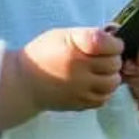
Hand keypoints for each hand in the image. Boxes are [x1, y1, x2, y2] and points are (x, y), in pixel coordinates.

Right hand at [0, 26, 123, 131]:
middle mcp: (79, 69)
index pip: (110, 44)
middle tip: (104, 57)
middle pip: (114, 64)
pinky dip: (103, 91)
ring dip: (111, 76)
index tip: (111, 43)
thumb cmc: (44, 53)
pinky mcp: (79, 103)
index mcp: (75, 47)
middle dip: (113, 58)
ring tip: (101, 72)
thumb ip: (89, 35)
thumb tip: (115, 35)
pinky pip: (103, 99)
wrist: (23, 82)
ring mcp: (80, 88)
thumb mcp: (63, 35)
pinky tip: (94, 84)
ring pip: (112, 83)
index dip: (115, 43)